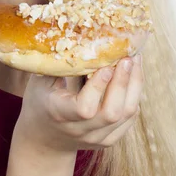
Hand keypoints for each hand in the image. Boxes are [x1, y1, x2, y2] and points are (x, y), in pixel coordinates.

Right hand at [14, 54, 143, 153]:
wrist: (45, 138)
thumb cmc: (40, 101)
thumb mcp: (40, 81)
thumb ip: (58, 64)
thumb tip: (78, 36)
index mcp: (60, 114)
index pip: (85, 108)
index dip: (99, 87)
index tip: (107, 65)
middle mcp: (80, 131)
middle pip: (112, 112)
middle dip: (123, 82)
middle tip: (128, 57)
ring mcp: (96, 138)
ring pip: (126, 115)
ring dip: (134, 85)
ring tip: (135, 62)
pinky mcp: (109, 140)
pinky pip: (129, 119)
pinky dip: (134, 96)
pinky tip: (133, 77)